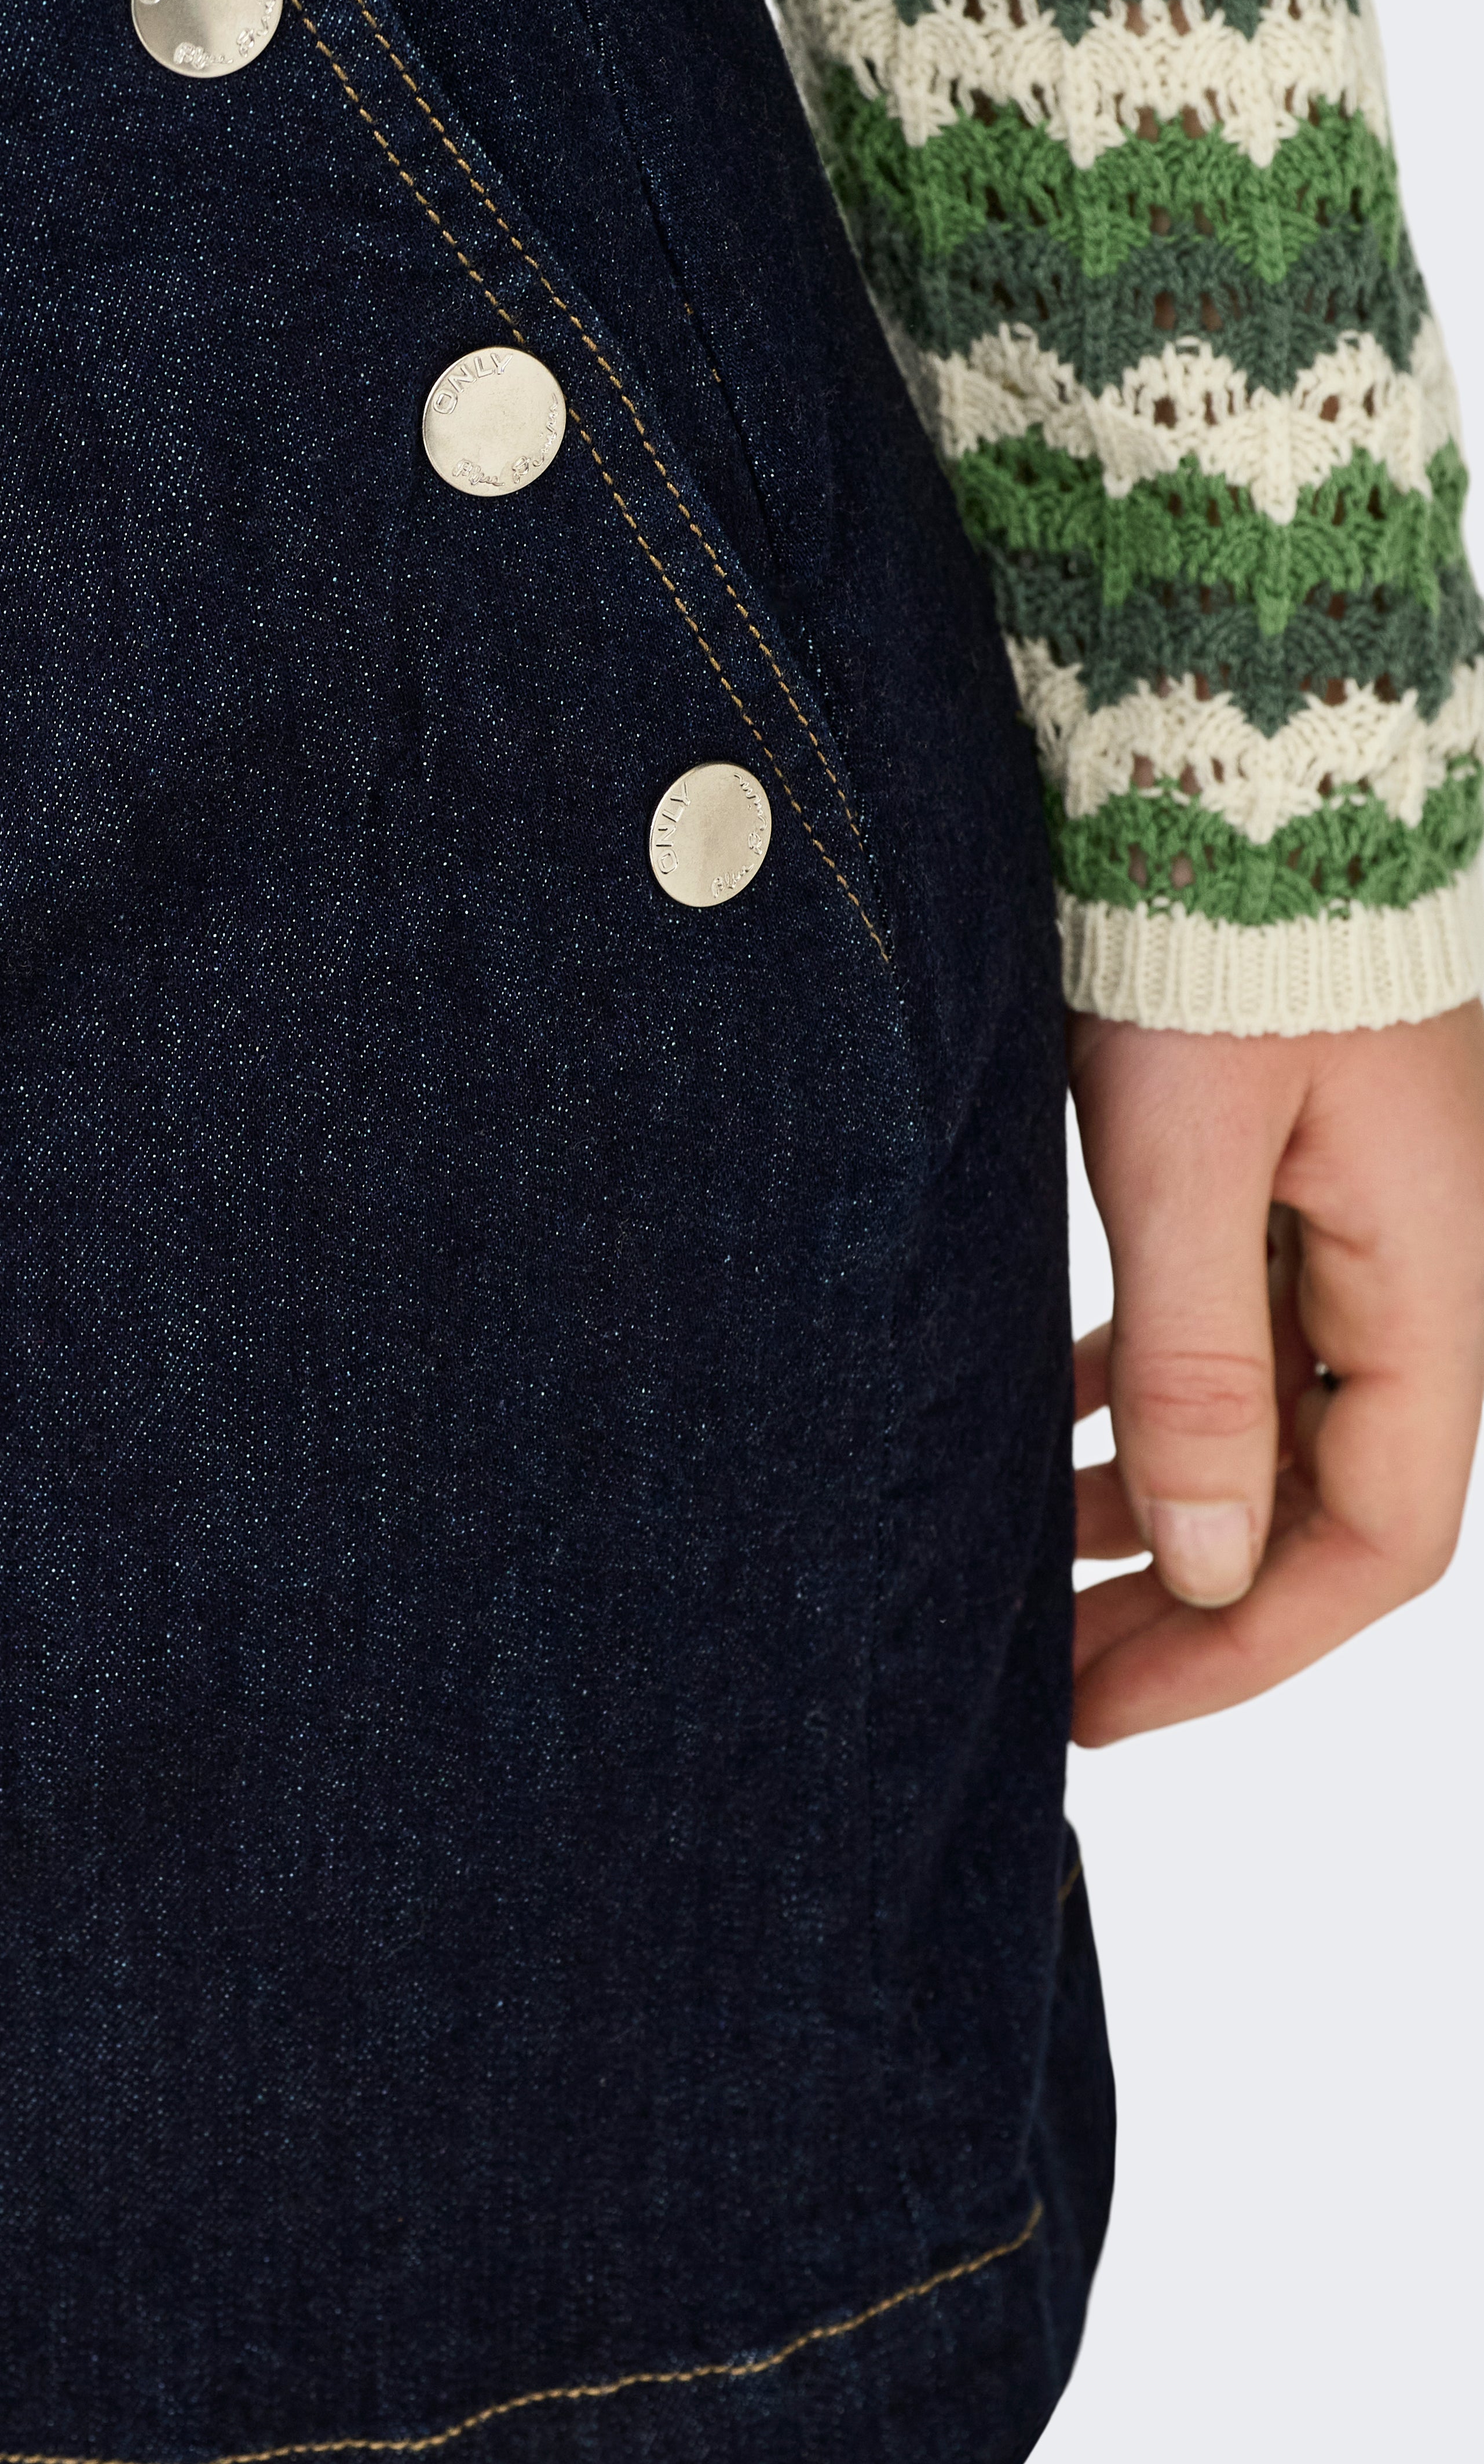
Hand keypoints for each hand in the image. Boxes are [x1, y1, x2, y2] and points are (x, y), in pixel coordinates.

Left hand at [1067, 1001, 1483, 1745]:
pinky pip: (1235, 1325)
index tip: (1110, 1707)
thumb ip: (1202, 1362)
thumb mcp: (1188, 1156)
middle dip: (1194, 1599)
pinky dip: (1153, 1396)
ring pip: (1271, 1417)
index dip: (1247, 1643)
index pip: (1375, 1539)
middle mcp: (1412, 1264)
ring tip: (1035, 1571)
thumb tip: (1206, 1562)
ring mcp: (1351, 1215)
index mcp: (1429, 1279)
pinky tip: (1062, 1426)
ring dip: (1163, 1504)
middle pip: (1325, 1496)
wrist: (1232, 756)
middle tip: (1053, 1675)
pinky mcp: (1285, 1167)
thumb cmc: (1217, 932)